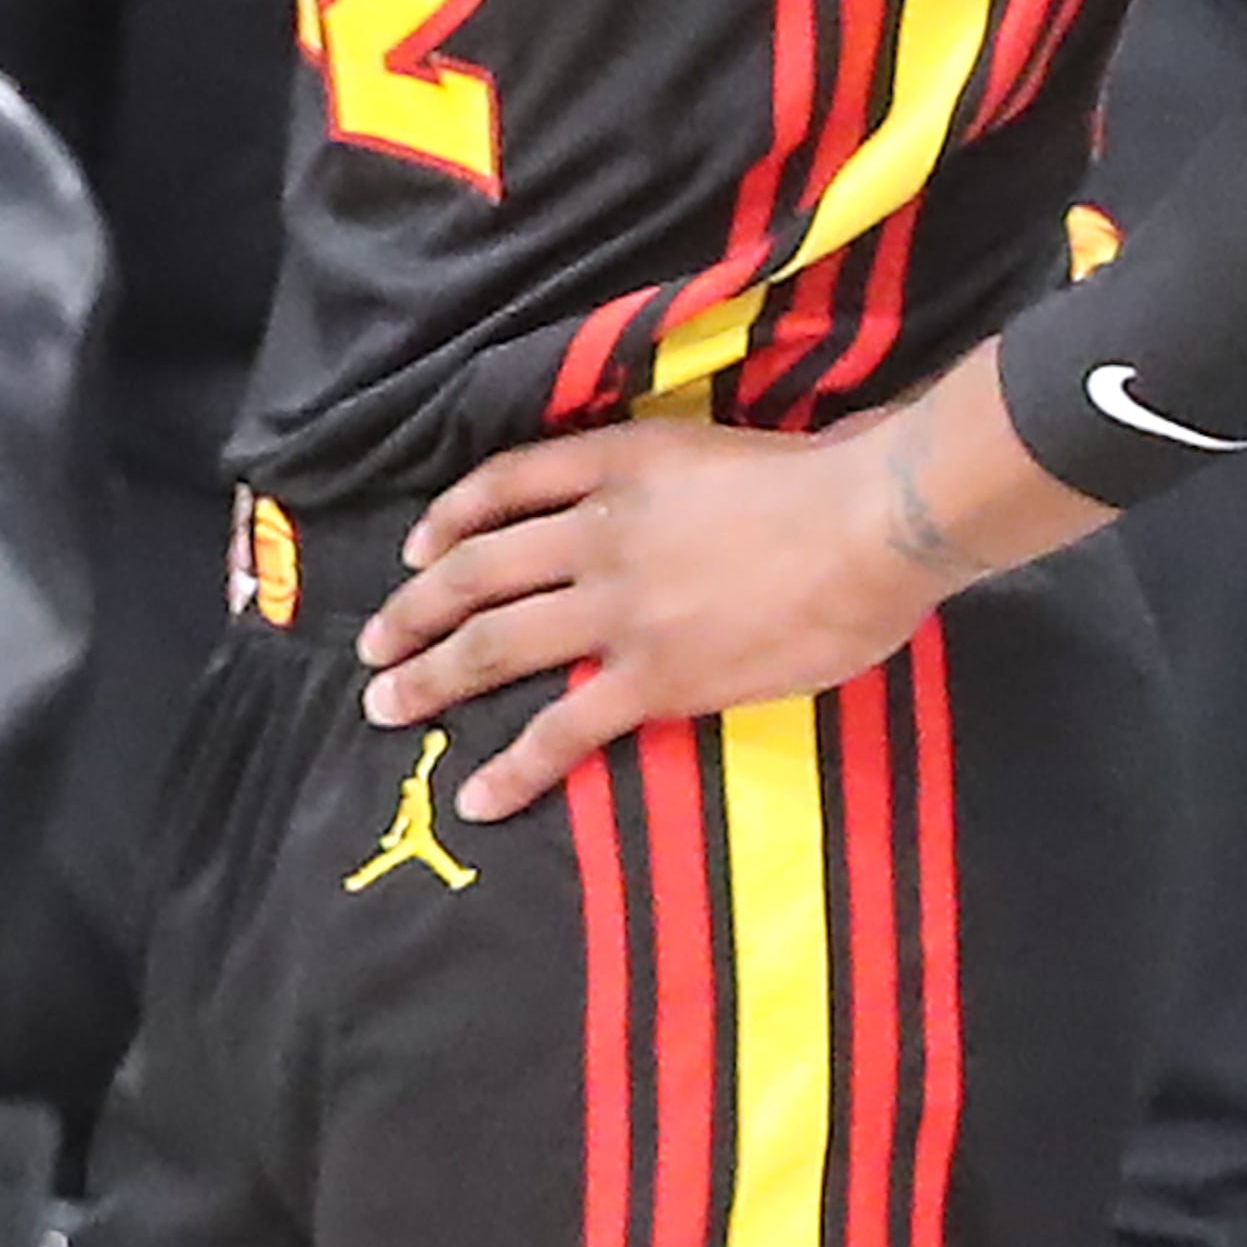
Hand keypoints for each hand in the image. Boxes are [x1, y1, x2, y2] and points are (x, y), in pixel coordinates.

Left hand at [352, 411, 946, 823]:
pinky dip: (512, 767)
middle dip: (412, 611)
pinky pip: (562, 729)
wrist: (874, 521)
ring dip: (430, 677)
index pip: (504, 483)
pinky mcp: (651, 677)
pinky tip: (476, 797)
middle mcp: (594, 533)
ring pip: (494, 643)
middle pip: (474, 570)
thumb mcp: (716, 449)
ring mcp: (615, 608)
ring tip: (384, 706)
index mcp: (614, 467)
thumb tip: (656, 506)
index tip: (416, 547)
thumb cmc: (825, 481)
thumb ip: (666, 479)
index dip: (448, 517)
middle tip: (372, 644)